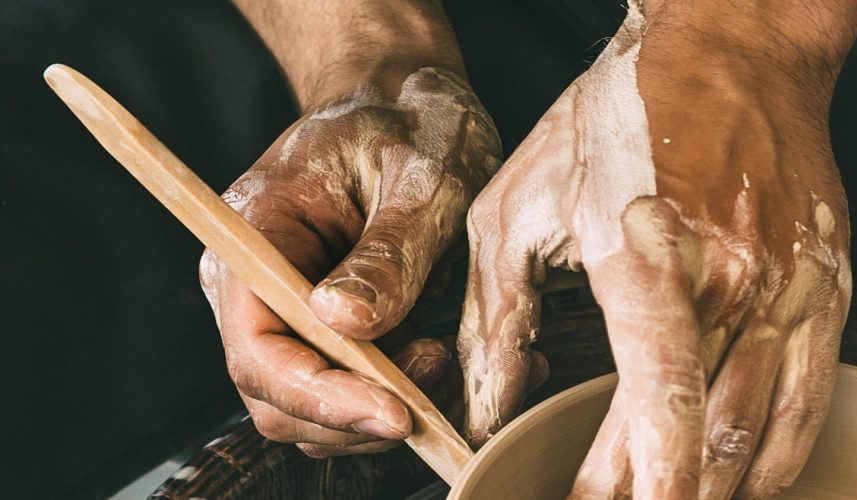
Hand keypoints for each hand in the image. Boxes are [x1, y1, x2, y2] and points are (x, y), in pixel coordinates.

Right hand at [202, 0, 501, 457]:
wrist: (414, 104)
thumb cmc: (412, 121)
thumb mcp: (420, 178)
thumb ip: (389, 251)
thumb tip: (345, 324)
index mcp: (253, 239)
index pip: (258, 350)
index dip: (321, 395)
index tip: (397, 411)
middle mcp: (257, 290)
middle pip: (281, 397)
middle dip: (360, 412)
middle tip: (442, 373)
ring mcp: (292, 316)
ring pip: (321, 410)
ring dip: (389, 410)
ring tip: (458, 362)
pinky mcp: (336, 332)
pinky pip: (359, 391)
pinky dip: (410, 396)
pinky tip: (462, 365)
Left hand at [458, 1, 856, 496]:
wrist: (734, 53)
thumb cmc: (617, 118)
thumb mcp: (520, 200)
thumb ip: (496, 315)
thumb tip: (485, 408)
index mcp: (647, 248)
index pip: (656, 387)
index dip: (637, 472)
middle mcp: (732, 275)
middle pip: (703, 428)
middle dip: (660, 496)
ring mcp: (791, 287)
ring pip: (759, 431)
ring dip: (715, 493)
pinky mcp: (828, 291)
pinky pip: (810, 401)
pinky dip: (775, 460)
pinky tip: (741, 488)